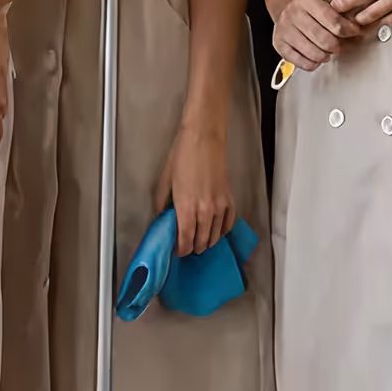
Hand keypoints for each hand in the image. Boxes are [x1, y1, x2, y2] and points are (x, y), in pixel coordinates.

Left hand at [156, 123, 235, 256]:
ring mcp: (220, 206)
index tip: (178, 251)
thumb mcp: (165, 179)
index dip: (182, 250)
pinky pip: (228, 224)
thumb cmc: (183, 156)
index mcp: (186, 207)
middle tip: (187, 246)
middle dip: (193, 247)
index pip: (185, 240)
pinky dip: (222, 231)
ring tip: (200, 241)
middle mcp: (205, 211)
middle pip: (201, 241)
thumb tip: (161, 214)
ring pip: (215, 236)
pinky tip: (216, 231)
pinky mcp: (230, 200)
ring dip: (207, 242)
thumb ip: (161, 200)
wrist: (204, 139)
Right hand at [272, 0, 358, 72]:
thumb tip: (366, 26)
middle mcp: (293, 13)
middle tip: (345, 45)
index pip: (334, 21)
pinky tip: (316, 56)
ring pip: (315, 53)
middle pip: (326, 40)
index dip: (350, 31)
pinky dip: (313, 63)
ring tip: (330, 50)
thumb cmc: (310, 5)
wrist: (286, 4)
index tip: (356, 33)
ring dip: (328, 56)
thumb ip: (344, 11)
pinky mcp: (278, 43)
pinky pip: (301, 62)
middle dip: (341, 46)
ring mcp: (284, 29)